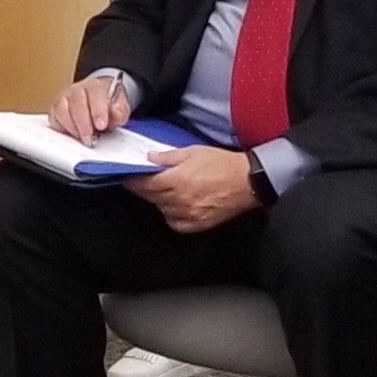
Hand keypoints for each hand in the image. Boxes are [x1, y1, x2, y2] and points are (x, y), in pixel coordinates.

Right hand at [48, 73, 133, 142]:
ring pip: (62, 110)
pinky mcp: (55, 109)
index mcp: (95, 86)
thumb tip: (115, 114)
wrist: (97, 99)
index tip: (101, 125)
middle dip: (83, 123)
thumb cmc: (107, 104)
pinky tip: (72, 133)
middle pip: (77, 103)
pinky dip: (62, 128)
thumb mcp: (120, 107)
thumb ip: (119, 111)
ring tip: (82, 137)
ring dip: (72, 127)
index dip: (98, 111)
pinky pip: (54, 118)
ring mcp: (64, 98)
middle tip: (90, 137)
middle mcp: (77, 89)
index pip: (95, 94)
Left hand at [123, 144, 259, 233]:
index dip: (133, 181)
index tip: (128, 178)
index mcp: (176, 180)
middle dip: (144, 189)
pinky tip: (176, 206)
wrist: (247, 181)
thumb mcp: (193, 152)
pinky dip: (171, 215)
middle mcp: (179, 200)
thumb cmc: (222, 164)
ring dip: (159, 200)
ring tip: (166, 190)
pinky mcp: (197, 224)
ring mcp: (188, 214)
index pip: (144, 184)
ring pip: (162, 209)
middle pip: (150, 197)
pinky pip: (175, 222)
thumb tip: (150, 158)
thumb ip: (168, 157)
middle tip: (144, 182)